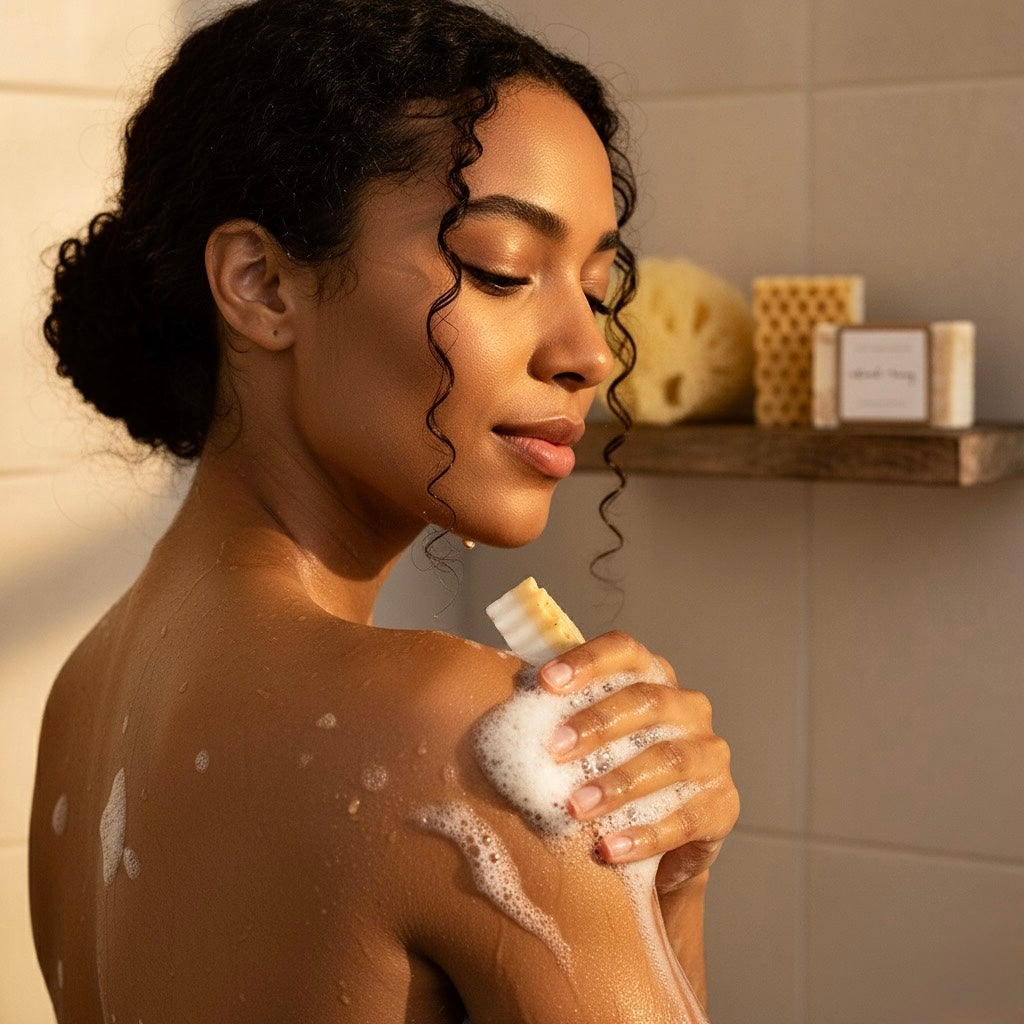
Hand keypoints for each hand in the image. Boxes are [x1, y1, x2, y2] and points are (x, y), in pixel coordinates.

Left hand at [539, 631, 738, 891]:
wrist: (659, 838)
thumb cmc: (606, 770)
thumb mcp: (583, 737)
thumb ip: (553, 713)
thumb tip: (491, 693)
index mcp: (652, 677)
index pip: (625, 651)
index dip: (586, 661)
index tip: (544, 682)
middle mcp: (688, 708)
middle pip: (646, 702)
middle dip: (595, 724)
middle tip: (553, 750)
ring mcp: (710, 755)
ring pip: (669, 759)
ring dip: (617, 783)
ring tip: (575, 807)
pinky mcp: (723, 805)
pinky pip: (686, 817)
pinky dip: (645, 833)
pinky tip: (609, 848)